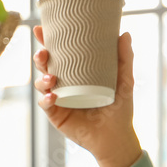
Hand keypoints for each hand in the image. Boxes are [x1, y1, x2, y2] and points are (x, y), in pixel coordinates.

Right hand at [33, 25, 140, 166]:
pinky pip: (46, 105)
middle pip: (45, 66)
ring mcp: (58, 99)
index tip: (40, 29)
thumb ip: (125, 59)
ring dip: (42, 78)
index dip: (47, 41)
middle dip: (40, 57)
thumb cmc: (119, 108)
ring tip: (51, 78)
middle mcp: (63, 84)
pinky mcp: (57, 115)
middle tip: (44, 52)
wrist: (116, 136)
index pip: (58, 53)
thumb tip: (125, 34)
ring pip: (41, 84)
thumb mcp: (124, 81)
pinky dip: (46, 100)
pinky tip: (53, 97)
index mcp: (75, 72)